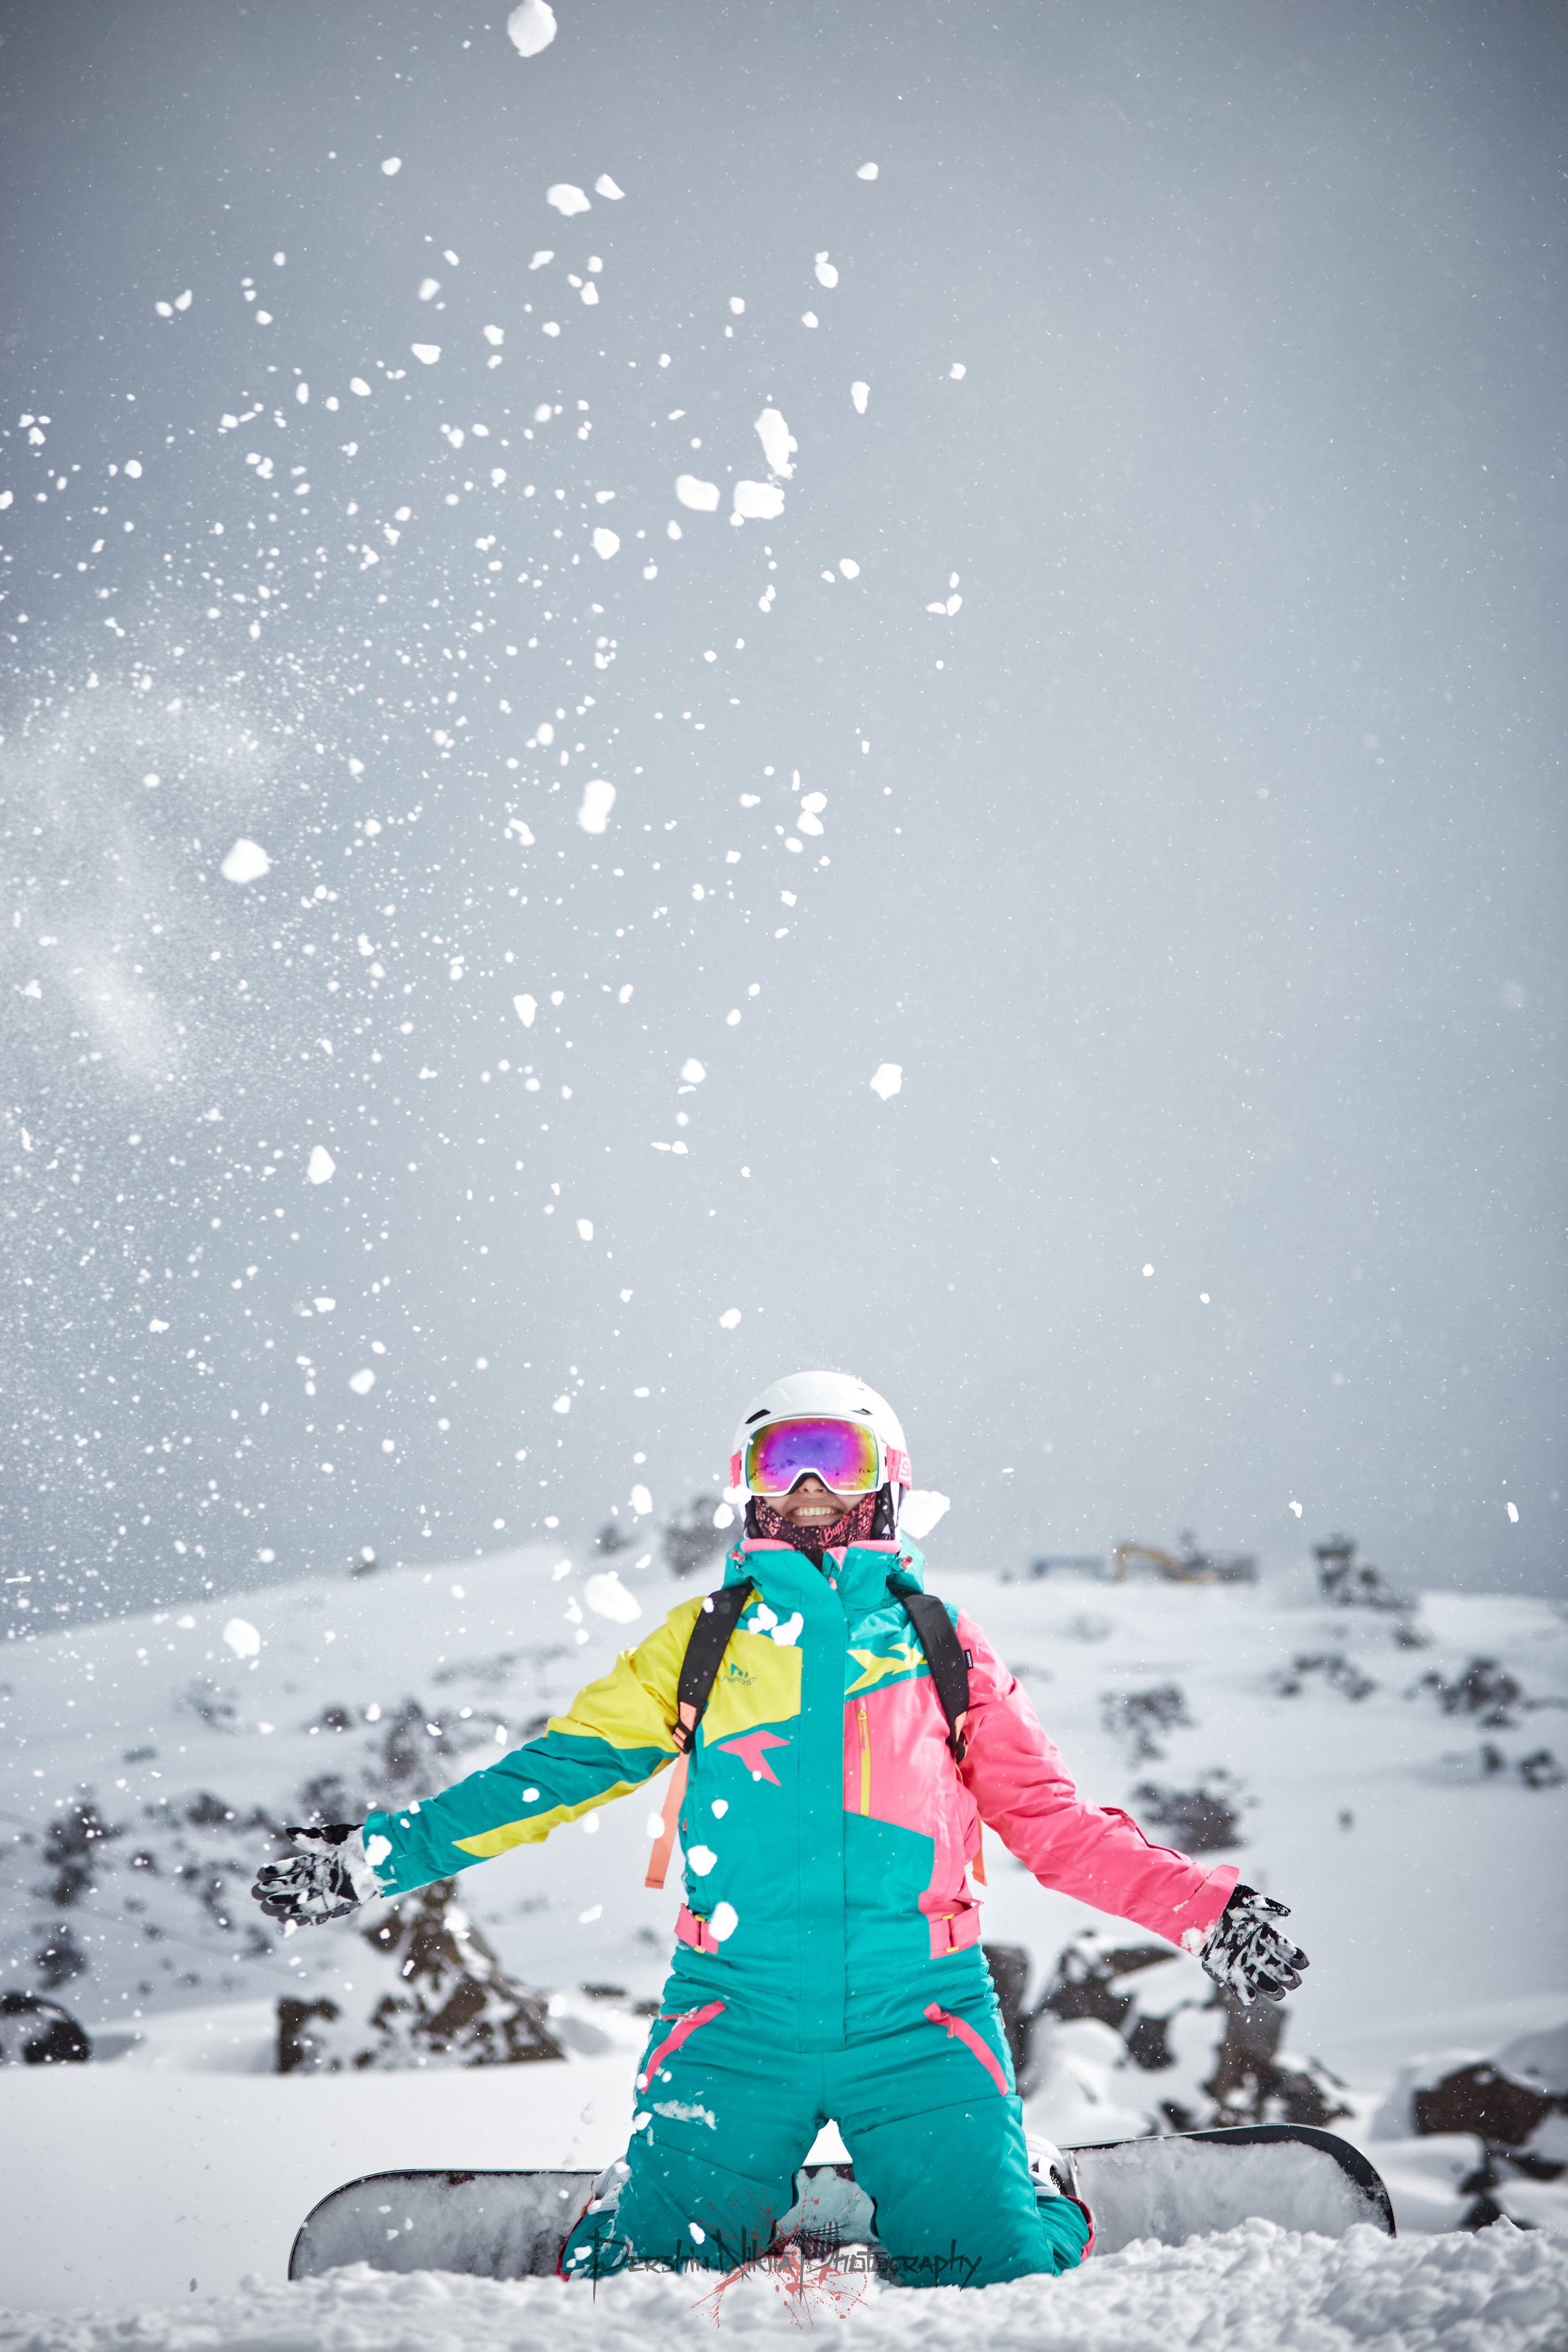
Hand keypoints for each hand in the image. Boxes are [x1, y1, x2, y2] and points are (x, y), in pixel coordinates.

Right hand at [251, 1823, 377, 1928]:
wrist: (381, 1853)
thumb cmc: (357, 1841)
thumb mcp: (331, 1838)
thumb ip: (310, 1838)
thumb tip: (288, 1832)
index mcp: (318, 1860)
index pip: (291, 1867)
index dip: (275, 1870)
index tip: (259, 1873)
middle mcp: (321, 1877)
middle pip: (292, 1885)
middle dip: (274, 1889)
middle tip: (255, 1892)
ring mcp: (329, 1890)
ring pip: (300, 1899)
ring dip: (282, 1903)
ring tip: (265, 1905)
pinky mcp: (339, 1902)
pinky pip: (316, 1910)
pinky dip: (301, 1913)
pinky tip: (286, 1915)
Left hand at [1200, 1883, 1307, 2003]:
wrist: (1199, 1907)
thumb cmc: (1225, 1900)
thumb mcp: (1247, 1901)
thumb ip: (1266, 1908)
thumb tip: (1287, 1913)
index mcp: (1261, 1933)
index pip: (1281, 1946)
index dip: (1293, 1955)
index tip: (1302, 1963)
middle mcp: (1253, 1950)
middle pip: (1274, 1967)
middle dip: (1285, 1975)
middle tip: (1292, 1980)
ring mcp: (1240, 1961)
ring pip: (1259, 1980)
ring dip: (1269, 1987)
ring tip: (1278, 1992)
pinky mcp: (1224, 1971)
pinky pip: (1238, 1988)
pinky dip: (1246, 1997)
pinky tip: (1254, 2003)